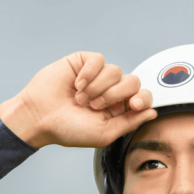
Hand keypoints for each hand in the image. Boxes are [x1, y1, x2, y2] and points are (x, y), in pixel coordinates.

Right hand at [0, 52, 155, 148]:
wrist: (40, 117)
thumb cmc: (68, 129)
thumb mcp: (104, 134)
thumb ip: (130, 123)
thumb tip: (153, 112)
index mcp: (117, 109)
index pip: (142, 97)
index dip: (142, 98)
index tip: (132, 105)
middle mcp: (109, 91)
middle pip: (132, 81)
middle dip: (116, 95)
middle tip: (95, 106)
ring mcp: (97, 76)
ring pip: (116, 70)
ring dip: (98, 87)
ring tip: (81, 99)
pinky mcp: (83, 63)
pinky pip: (99, 60)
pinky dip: (90, 73)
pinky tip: (77, 85)